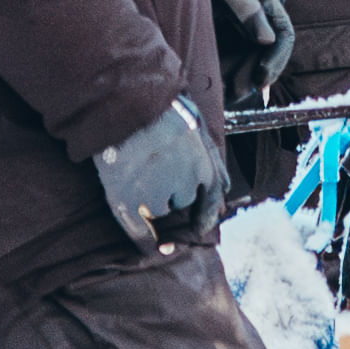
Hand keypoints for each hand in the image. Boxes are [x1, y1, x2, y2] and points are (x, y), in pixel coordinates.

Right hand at [95, 96, 222, 249]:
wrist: (124, 101)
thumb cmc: (160, 109)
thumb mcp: (196, 126)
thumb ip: (211, 158)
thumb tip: (225, 188)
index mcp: (204, 164)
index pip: (210, 200)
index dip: (204, 216)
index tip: (199, 229)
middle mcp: (184, 183)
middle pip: (181, 201)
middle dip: (171, 192)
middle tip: (152, 169)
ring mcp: (155, 193)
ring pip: (159, 209)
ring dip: (151, 200)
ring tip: (136, 171)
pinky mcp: (127, 199)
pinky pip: (139, 231)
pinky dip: (144, 242)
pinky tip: (148, 248)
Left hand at [200, 0, 296, 95]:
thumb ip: (249, 11)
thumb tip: (267, 40)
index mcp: (273, 12)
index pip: (285, 39)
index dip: (276, 60)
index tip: (262, 76)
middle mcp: (264, 30)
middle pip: (267, 60)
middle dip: (254, 78)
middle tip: (239, 91)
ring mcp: (247, 42)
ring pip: (250, 69)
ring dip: (240, 84)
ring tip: (224, 95)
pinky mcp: (230, 51)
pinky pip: (232, 70)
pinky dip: (225, 82)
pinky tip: (215, 91)